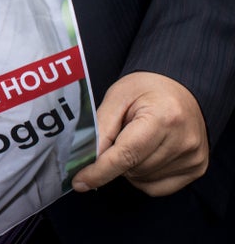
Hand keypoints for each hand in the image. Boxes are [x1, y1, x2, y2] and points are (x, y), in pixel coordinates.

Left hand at [72, 71, 208, 195]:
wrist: (180, 88)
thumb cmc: (146, 89)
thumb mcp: (116, 98)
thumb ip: (101, 129)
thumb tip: (87, 160)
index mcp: (164, 117)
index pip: (126, 154)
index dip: (100, 171)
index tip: (80, 181)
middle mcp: (184, 141)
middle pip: (132, 168)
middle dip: (114, 158)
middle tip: (119, 134)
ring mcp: (193, 157)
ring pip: (142, 179)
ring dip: (129, 167)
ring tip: (136, 139)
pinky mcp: (197, 168)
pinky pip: (156, 187)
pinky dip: (142, 176)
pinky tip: (144, 155)